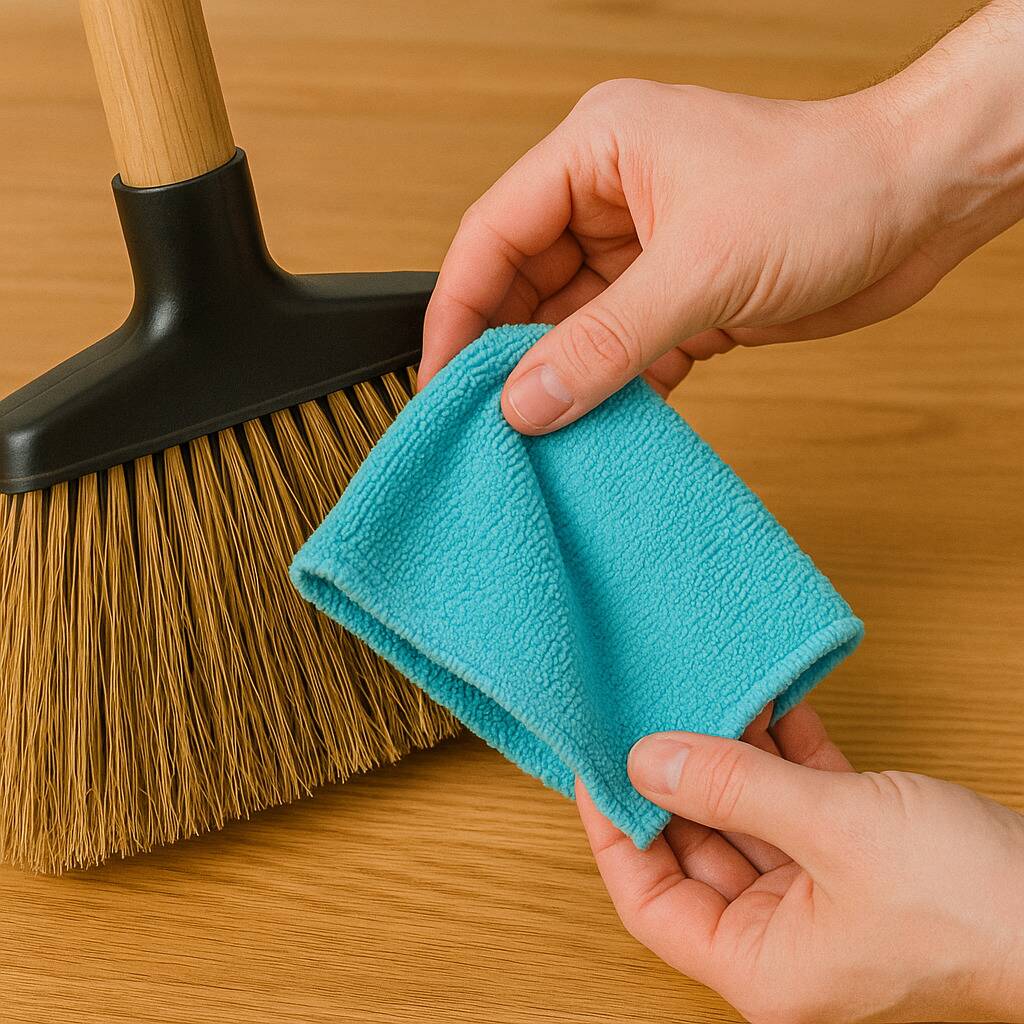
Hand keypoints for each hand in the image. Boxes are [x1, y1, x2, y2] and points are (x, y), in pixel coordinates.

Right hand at [420, 1, 1023, 432]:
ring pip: (573, 325)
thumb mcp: (700, 268)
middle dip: (509, 351)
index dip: (458, 309)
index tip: (440, 378)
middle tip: (491, 419)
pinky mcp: (680, 295)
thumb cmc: (828, 186)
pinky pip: (621, 350)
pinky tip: (608, 423)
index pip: (493, 234)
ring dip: (565, 378)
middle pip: (524, 284)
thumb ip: (606, 342)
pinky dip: (615, 388)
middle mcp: (611, 197)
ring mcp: (645, 249)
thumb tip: (528, 400)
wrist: (923, 204)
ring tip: (545, 433)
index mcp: (596, 151)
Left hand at [576, 704, 1023, 1023]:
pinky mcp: (855, 857)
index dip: (614, 832)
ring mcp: (818, 896)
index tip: (597, 767)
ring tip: (697, 695)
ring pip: (747, 818)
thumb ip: (735, 788)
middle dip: (672, 782)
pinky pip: (796, 801)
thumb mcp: (835, 829)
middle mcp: (781, 937)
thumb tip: (648, 757)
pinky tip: (764, 704)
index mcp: (762, 964)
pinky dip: (781, 755)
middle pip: (694, 852)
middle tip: (641, 717)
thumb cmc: (970, 902)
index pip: (650, 900)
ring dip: (728, 758)